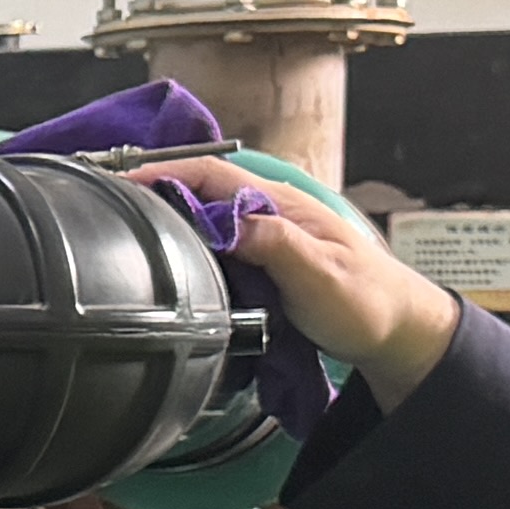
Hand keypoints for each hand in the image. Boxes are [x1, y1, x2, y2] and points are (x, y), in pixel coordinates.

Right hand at [127, 159, 465, 407]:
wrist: (399, 333)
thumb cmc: (368, 303)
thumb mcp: (319, 274)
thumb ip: (273, 243)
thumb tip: (226, 222)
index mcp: (281, 205)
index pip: (210, 175)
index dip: (163, 175)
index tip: (122, 187)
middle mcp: (271, 211)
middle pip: (201, 188)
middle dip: (155, 190)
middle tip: (110, 207)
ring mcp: (268, 233)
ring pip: (207, 213)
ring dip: (170, 215)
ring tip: (129, 229)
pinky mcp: (267, 257)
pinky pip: (218, 239)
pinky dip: (189, 241)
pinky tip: (173, 258)